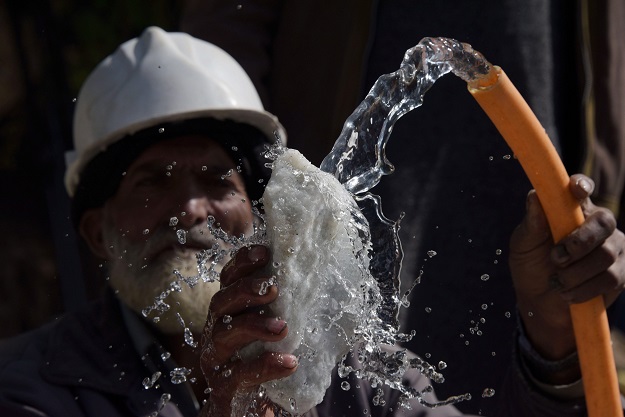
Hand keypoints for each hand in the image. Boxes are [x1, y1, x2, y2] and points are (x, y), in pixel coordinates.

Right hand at [198, 245, 297, 416]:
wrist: (248, 408)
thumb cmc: (266, 358)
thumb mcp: (275, 327)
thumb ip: (288, 306)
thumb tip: (327, 278)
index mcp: (229, 309)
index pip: (228, 278)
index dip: (242, 263)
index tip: (263, 251)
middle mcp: (216, 328)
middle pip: (221, 301)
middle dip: (246, 290)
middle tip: (273, 288)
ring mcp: (215, 357)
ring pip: (224, 334)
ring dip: (254, 326)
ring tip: (283, 328)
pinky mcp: (222, 385)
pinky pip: (238, 374)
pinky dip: (264, 366)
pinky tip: (289, 363)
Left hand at [509, 174, 624, 363]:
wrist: (540, 303)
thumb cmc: (531, 266)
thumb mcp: (523, 246)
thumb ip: (531, 224)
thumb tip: (535, 196)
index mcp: (570, 210)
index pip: (582, 189)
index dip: (582, 186)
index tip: (575, 189)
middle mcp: (596, 223)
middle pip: (604, 221)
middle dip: (579, 242)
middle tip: (556, 258)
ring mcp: (613, 247)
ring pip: (606, 253)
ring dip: (576, 272)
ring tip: (557, 281)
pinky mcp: (622, 272)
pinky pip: (611, 277)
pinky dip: (585, 288)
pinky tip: (568, 293)